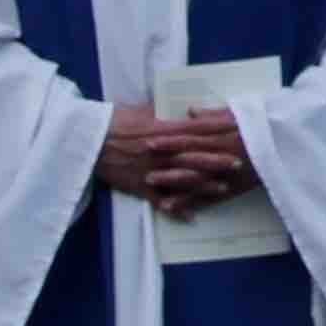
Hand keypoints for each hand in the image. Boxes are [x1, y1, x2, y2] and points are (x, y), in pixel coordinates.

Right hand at [95, 102, 255, 213]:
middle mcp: (160, 152)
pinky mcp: (139, 186)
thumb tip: (177, 109)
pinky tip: (191, 216)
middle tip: (238, 164)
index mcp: (161, 131)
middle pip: (193, 157)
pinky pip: (160, 200)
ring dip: (203, 186)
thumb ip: (161, 112)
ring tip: (223, 189)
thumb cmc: (113, 121)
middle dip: (216, 162)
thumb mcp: (140, 110)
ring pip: (181, 180)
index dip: (214, 136)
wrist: (88, 141)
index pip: (194, 133)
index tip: (231, 136)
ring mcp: (150, 171)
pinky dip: (175, 208)